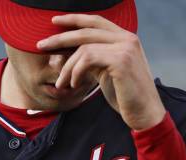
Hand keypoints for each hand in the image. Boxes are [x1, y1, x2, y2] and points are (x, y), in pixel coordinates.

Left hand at [37, 14, 165, 130]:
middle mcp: (127, 38)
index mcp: (125, 38)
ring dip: (67, 67)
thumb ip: (95, 60)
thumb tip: (70, 55)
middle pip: (86, 30)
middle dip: (60, 38)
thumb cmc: (126, 97)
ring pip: (84, 48)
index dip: (73, 19)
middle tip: (41, 45)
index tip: (54, 22)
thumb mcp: (107, 73)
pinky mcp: (121, 61)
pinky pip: (88, 59)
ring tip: (62, 83)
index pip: (96, 21)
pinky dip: (76, 72)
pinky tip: (74, 85)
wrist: (145, 114)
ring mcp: (125, 48)